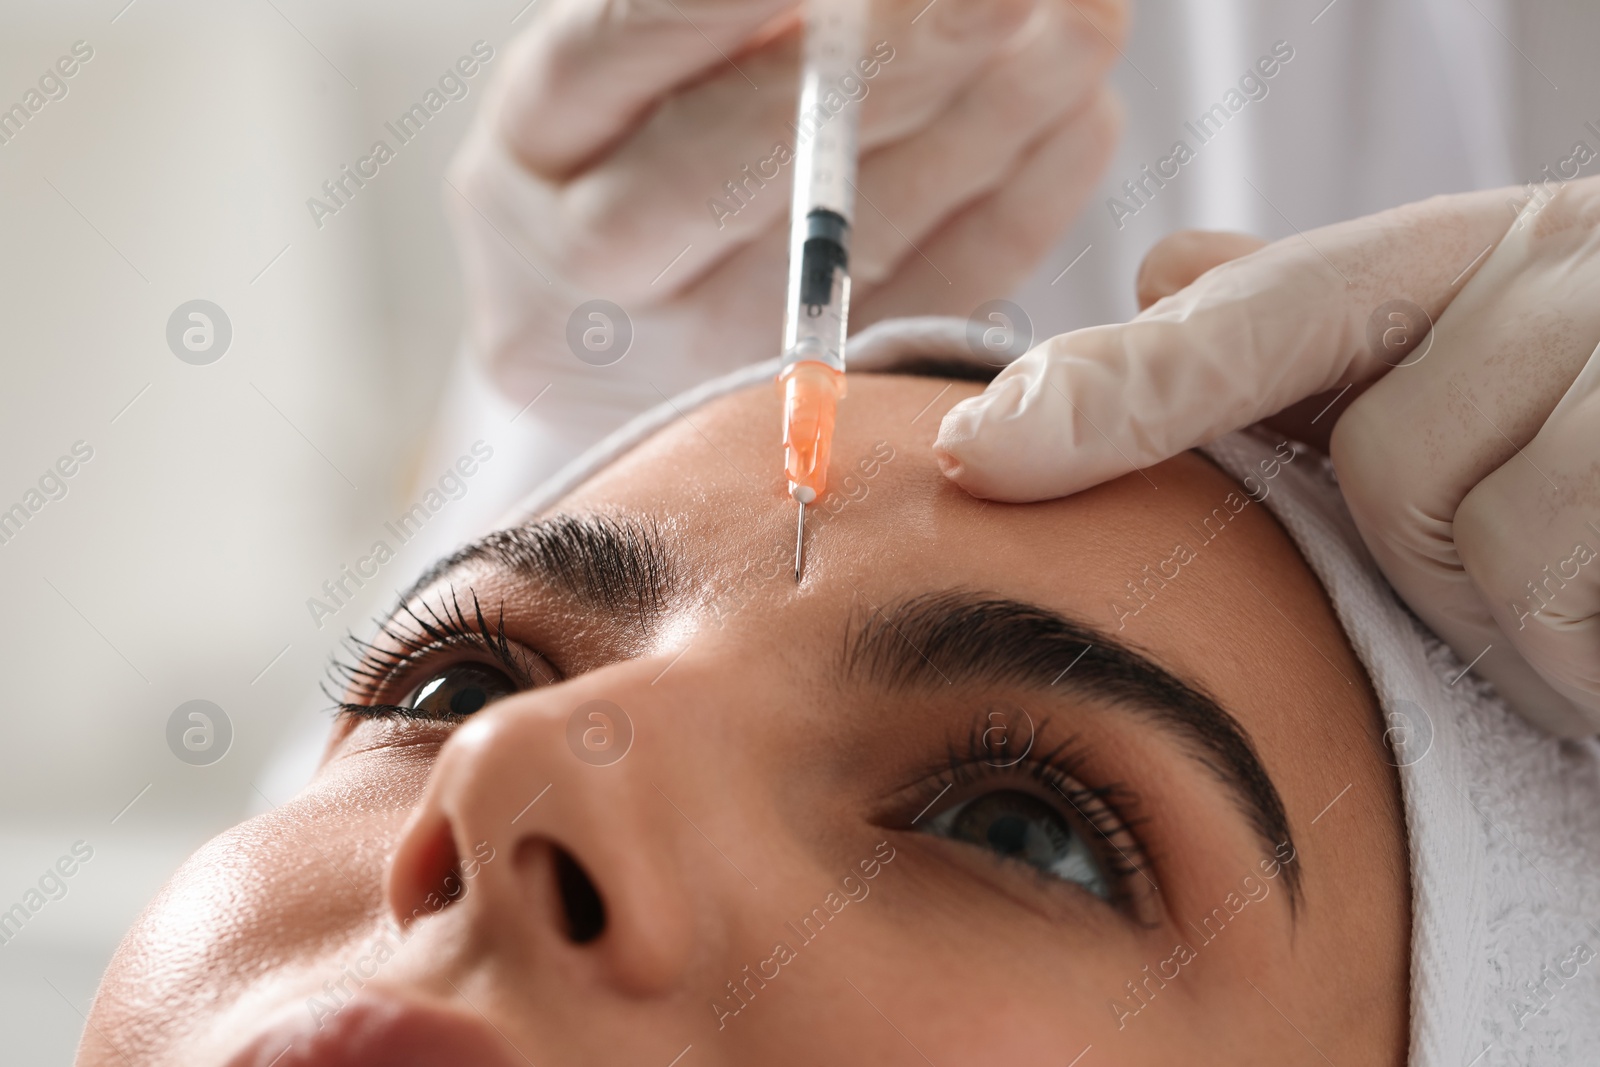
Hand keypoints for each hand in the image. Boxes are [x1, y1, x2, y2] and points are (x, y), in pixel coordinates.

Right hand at [447, 0, 1122, 403]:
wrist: (604, 332)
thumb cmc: (631, 149)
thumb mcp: (636, 71)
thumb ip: (720, 22)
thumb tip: (869, 0)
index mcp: (530, 148)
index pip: (612, 48)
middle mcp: (580, 270)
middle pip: (722, 170)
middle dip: (887, 66)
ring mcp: (682, 361)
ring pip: (838, 256)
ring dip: (982, 127)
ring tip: (1082, 26)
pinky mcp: (787, 412)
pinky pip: (911, 317)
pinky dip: (1008, 218)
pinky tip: (1079, 124)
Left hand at [935, 179, 1599, 736]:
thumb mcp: (1492, 360)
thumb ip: (1319, 331)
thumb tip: (1163, 263)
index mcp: (1489, 248)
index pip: (1264, 317)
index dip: (1118, 389)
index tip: (978, 454)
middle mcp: (1568, 272)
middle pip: (1383, 464)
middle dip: (1443, 545)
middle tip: (1545, 548)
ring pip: (1482, 540)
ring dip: (1534, 604)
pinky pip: (1574, 593)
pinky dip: (1596, 648)